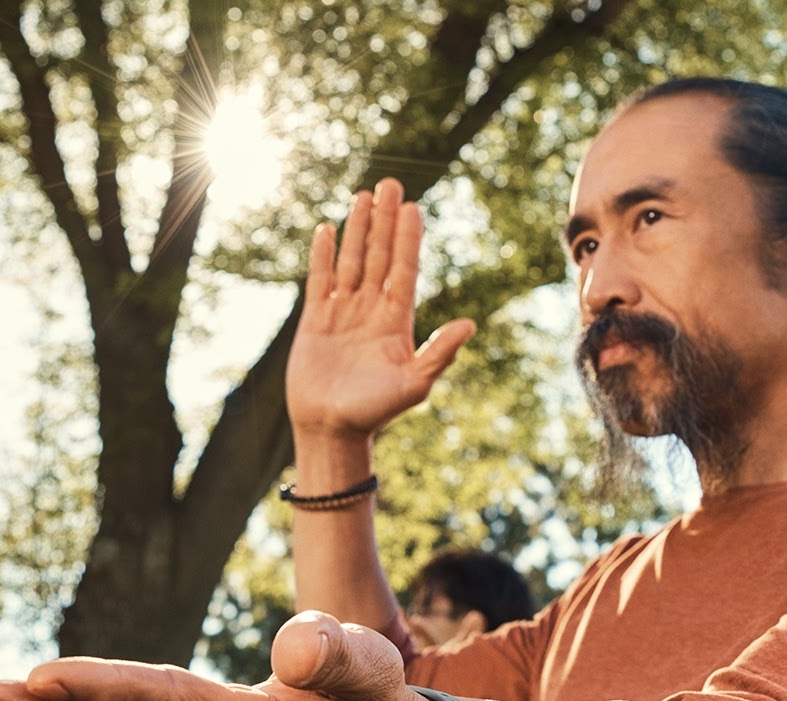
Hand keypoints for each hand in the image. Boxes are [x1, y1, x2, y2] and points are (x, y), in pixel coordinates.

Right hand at [285, 178, 476, 441]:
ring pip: (352, 261)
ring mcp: (343, 313)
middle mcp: (371, 310)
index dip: (407, 239)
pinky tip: (328, 230)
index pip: (404, 270)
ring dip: (358, 229)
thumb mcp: (415, 384)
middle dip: (384, 221)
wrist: (331, 430)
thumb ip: (439, 353)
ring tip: (363, 195)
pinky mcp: (315, 321)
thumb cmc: (375, 412)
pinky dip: (324, 256)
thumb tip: (470, 324)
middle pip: (379, 256)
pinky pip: (320, 280)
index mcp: (396, 321)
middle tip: (390, 184)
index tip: (413, 207)